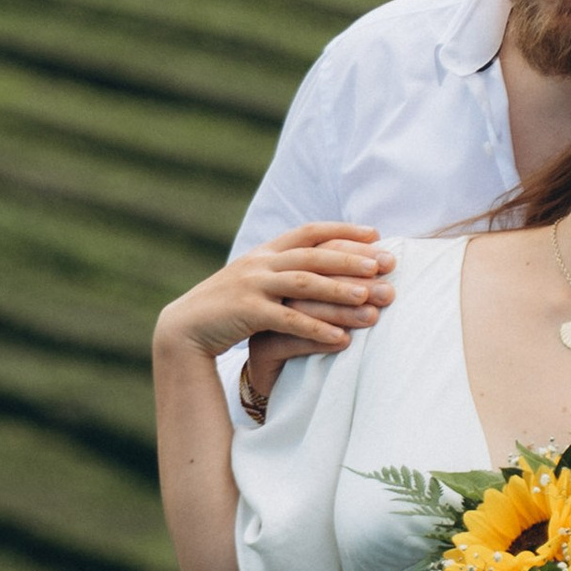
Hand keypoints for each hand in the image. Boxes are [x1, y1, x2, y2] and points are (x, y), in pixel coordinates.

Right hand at [155, 223, 395, 364]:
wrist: (185, 327)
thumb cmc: (227, 308)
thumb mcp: (254, 279)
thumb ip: (283, 269)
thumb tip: (321, 264)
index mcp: (265, 252)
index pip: (309, 232)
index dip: (342, 230)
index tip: (376, 235)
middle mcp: (260, 263)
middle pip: (314, 256)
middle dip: (352, 260)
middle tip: (386, 266)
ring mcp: (252, 286)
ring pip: (305, 284)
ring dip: (340, 291)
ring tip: (370, 299)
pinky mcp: (247, 313)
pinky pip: (289, 321)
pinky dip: (317, 330)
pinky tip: (342, 339)